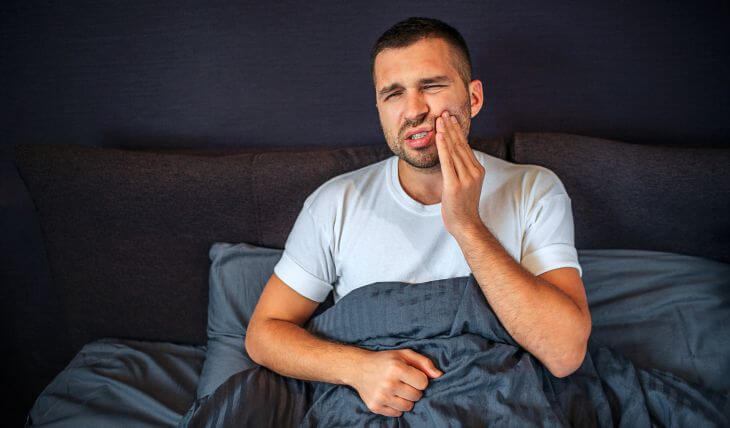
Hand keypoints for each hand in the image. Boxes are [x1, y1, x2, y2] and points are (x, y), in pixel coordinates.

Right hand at [351, 349, 442, 417]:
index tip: (412, 375)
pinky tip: (390, 396)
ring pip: (408, 407)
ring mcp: (381, 396)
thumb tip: (439, 375)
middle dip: (413, 389)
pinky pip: (397, 413)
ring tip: (397, 389)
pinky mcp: (375, 407)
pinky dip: (396, 406)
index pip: (423, 383)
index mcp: (396, 368)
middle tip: (403, 382)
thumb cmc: (385, 360)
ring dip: (406, 399)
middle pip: (416, 396)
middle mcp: (388, 383)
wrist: (358, 368)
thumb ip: (424, 362)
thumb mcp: (404, 354)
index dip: (420, 379)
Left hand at [435, 110, 485, 239]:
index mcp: (477, 170)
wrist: (466, 225)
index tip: (450, 119)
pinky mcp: (454, 185)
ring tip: (440, 120)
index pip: (465, 146)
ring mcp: (465, 178)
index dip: (457, 131)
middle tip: (444, 113)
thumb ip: (462, 169)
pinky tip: (439, 136)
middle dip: (451, 128)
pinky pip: (448, 162)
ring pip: (454, 151)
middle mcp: (474, 171)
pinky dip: (443, 147)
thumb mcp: (465, 184)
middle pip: (460, 145)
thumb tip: (453, 156)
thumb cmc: (462, 206)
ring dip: (446, 133)